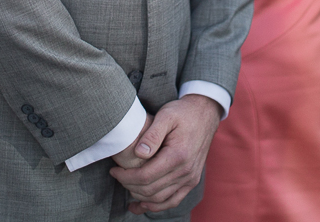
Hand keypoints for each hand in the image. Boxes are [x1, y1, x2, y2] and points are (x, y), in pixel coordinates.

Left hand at [109, 94, 221, 213]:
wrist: (205, 114)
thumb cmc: (183, 113)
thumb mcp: (166, 115)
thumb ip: (152, 134)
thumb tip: (138, 153)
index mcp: (178, 155)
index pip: (146, 176)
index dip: (126, 177)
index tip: (114, 170)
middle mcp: (186, 171)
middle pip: (151, 190)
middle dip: (129, 186)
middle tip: (117, 176)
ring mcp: (191, 178)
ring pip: (160, 199)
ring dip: (140, 198)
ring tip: (126, 187)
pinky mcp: (192, 181)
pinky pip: (173, 201)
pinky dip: (157, 206)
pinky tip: (143, 204)